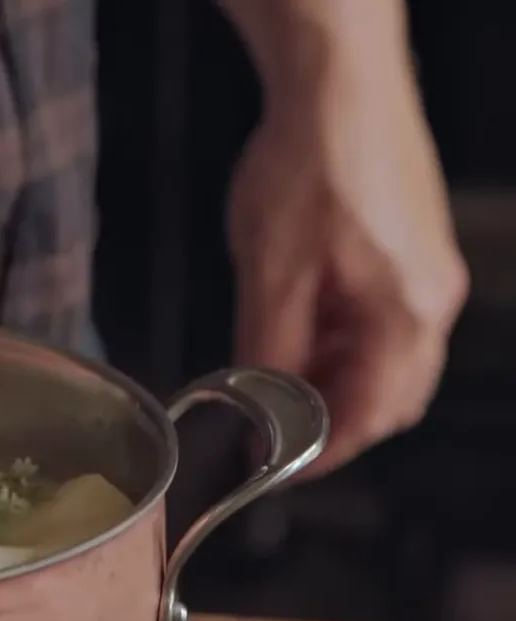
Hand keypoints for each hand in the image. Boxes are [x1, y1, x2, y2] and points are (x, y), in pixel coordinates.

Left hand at [228, 74, 467, 478]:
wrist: (336, 83)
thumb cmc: (308, 165)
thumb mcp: (270, 273)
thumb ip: (267, 350)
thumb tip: (258, 405)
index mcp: (407, 316)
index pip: (371, 417)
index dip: (322, 452)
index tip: (279, 468)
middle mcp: (432, 300)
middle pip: (389, 396)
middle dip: (329, 418)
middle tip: (269, 423)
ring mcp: (428, 273)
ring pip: (385, 359)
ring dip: (332, 377)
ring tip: (271, 374)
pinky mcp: (413, 249)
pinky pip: (384, 319)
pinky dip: (341, 339)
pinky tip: (296, 327)